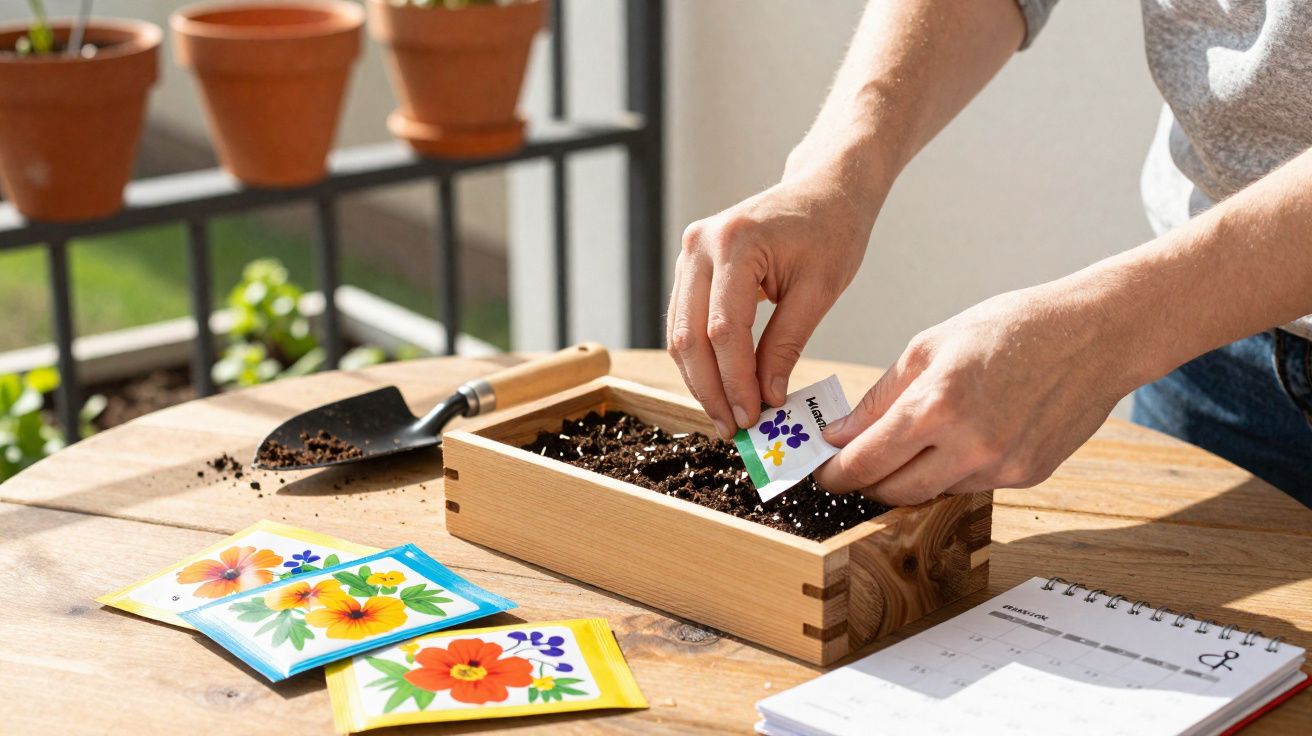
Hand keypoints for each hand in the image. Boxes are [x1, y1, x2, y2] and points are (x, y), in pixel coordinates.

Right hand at [667, 165, 882, 437]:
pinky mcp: (690, 265)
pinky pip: (686, 321)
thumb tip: (765, 398)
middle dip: (711, 389)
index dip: (735, 382)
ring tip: (727, 416)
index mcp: (735, 244)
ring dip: (701, 379)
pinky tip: (721, 387)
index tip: (751, 419)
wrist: (824, 189)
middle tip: (732, 429)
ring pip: (680, 333)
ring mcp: (689, 252)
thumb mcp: (818, 291)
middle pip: (690, 336)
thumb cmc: (832, 231)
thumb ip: (786, 345)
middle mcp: (700, 244)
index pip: (724, 331)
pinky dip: (701, 358)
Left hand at [813, 283, 1138, 503]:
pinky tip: (958, 440)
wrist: (1094, 336)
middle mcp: (970, 446)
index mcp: (937, 406)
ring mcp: (1002, 468)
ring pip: (932, 493)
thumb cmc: (1010, 329)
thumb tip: (840, 434)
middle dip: (866, 483)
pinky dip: (951, 471)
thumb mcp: (929, 346)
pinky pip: (970, 486)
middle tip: (851, 467)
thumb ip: (880, 398)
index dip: (835, 474)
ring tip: (909, 444)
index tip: (820, 472)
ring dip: (910, 476)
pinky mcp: (1027, 477)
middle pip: (894, 492)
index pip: (866, 463)